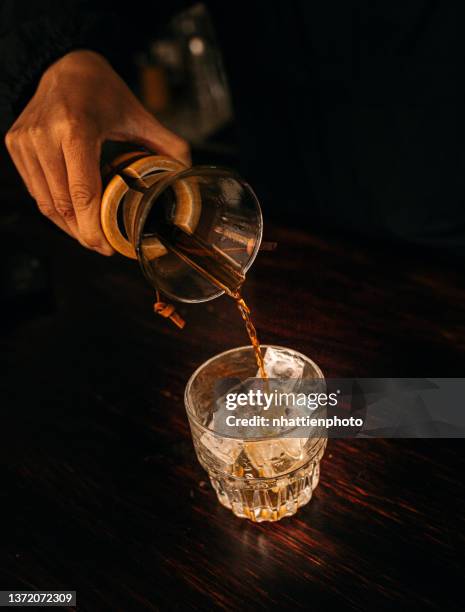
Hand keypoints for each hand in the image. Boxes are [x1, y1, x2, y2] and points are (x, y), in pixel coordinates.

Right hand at [4, 50, 189, 254]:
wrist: (64, 65)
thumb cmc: (103, 91)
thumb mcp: (138, 114)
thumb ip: (167, 144)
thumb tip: (187, 174)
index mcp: (75, 129)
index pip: (82, 193)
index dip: (93, 228)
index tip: (107, 247)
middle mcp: (44, 136)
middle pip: (62, 205)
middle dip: (83, 234)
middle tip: (102, 247)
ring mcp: (25, 141)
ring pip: (45, 202)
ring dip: (67, 226)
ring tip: (88, 237)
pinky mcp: (15, 145)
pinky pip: (34, 190)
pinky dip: (53, 209)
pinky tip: (71, 218)